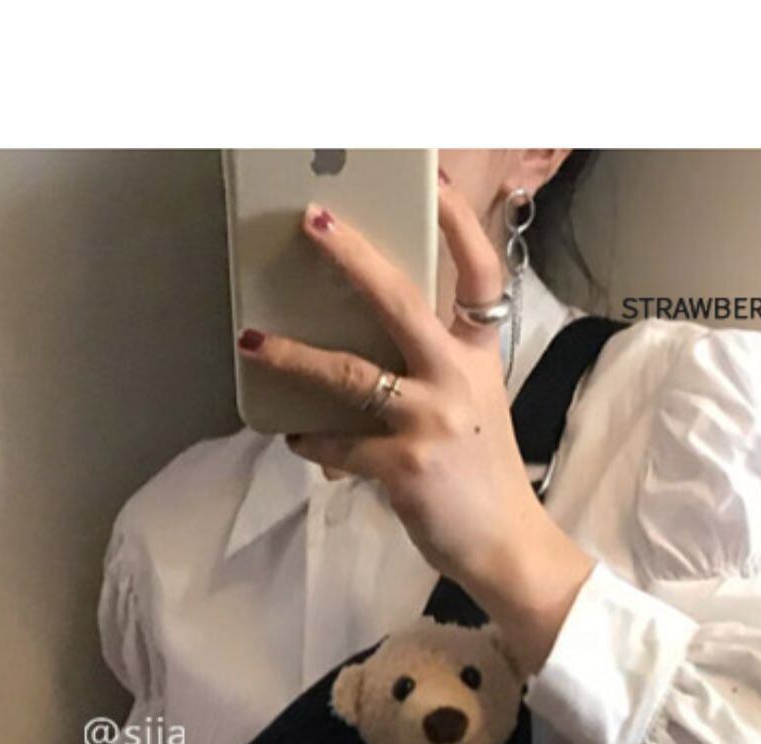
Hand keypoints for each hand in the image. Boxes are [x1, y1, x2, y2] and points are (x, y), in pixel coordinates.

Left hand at [235, 181, 596, 674]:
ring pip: (351, 373)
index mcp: (480, 358)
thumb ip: (438, 373)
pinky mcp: (403, 466)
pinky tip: (295, 436)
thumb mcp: (476, 408)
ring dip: (295, 355)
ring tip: (253, 342)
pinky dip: (312, 440)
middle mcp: (457, 379)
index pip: (479, 275)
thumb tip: (375, 353)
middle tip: (312, 221)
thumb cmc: (484, 478)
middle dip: (354, 257)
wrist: (508, 546)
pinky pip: (339, 445)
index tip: (431, 179)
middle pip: (402, 301)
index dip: (457, 224)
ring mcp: (430, 422)